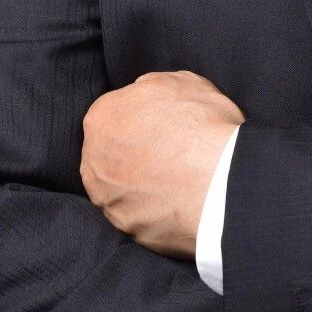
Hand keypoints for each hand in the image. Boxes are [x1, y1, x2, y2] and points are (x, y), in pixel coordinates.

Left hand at [80, 70, 244, 258]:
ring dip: (140, 187)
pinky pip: (137, 217)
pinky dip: (153, 213)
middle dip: (133, 155)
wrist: (218, 180)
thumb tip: (146, 93)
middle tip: (169, 157)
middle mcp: (93, 159)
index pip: (112, 117)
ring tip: (175, 184)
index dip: (139, 122)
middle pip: (109, 154)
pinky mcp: (126, 229)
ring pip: (119, 189)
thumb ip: (152, 87)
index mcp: (102, 118)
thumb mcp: (182, 82)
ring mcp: (107, 198)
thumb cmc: (202, 127)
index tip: (161, 130)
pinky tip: (177, 205)